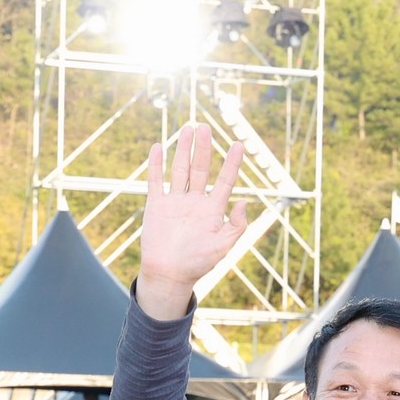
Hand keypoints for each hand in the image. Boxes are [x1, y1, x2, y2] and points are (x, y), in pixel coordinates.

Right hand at [133, 125, 250, 317]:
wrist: (169, 273)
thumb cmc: (198, 263)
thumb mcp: (224, 246)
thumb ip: (236, 226)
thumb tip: (243, 202)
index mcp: (213, 210)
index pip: (225, 180)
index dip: (232, 163)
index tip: (238, 145)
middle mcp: (195, 201)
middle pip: (201, 169)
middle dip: (203, 148)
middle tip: (205, 127)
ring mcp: (175, 201)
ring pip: (180, 169)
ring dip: (183, 149)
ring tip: (188, 129)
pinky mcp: (157, 205)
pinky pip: (156, 181)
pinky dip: (156, 164)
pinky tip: (159, 147)